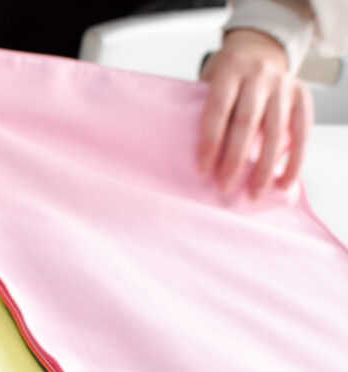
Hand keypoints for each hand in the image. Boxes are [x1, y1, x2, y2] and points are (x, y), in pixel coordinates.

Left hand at [199, 29, 313, 198]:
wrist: (260, 50)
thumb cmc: (228, 77)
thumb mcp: (210, 81)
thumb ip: (205, 110)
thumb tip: (196, 158)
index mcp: (231, 71)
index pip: (218, 110)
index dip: (210, 141)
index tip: (203, 170)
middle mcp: (259, 75)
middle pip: (246, 123)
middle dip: (235, 159)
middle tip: (225, 188)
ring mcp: (284, 85)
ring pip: (275, 131)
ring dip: (265, 167)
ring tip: (255, 193)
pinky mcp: (303, 96)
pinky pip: (302, 132)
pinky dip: (295, 160)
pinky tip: (284, 182)